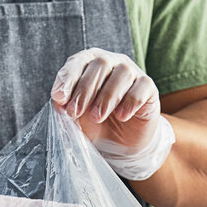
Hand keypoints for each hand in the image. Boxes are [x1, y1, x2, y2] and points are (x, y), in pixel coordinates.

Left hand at [51, 48, 173, 180]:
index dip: (67, 78)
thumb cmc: (97, 124)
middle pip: (100, 64)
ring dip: (107, 96)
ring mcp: (132, 73)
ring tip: (97, 117)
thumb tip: (59, 100)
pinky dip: (130, 102)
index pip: (78, 61)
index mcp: (90, 64)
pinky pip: (141, 88)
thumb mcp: (77, 117)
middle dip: (85, 89)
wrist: (122, 144)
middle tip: (75, 112)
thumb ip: (67, 106)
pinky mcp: (148, 88)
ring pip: (122, 74)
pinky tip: (122, 116)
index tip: (58, 98)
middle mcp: (112, 63)